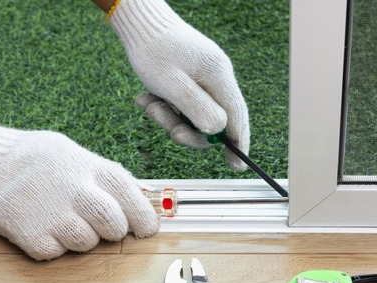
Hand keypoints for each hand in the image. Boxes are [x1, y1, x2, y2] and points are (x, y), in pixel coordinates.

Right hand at [0, 118, 158, 259]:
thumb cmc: (32, 157)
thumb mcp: (74, 154)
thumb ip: (106, 175)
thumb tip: (145, 196)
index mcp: (90, 167)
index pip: (132, 197)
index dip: (144, 217)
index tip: (146, 229)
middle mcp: (75, 190)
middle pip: (114, 226)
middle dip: (113, 231)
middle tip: (102, 227)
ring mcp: (52, 214)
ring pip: (87, 244)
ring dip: (81, 239)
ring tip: (62, 219)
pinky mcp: (30, 235)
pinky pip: (57, 253)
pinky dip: (52, 246)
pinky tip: (41, 226)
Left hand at [108, 0, 248, 171]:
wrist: (138, 22)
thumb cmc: (153, 50)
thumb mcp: (172, 85)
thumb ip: (198, 109)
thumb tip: (218, 131)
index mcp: (219, 76)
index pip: (237, 116)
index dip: (238, 142)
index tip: (236, 166)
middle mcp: (216, 77)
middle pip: (213, 120)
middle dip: (187, 129)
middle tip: (168, 132)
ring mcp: (202, 77)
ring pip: (193, 114)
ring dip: (169, 117)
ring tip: (147, 104)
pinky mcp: (188, 78)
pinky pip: (181, 103)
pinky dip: (163, 105)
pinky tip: (146, 97)